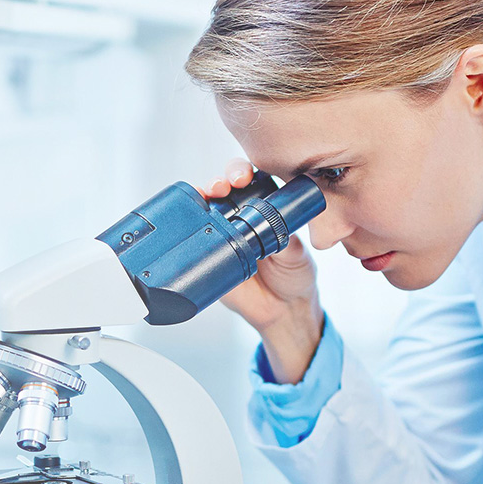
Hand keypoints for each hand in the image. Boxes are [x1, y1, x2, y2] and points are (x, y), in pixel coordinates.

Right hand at [201, 158, 325, 383]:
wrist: (280, 310)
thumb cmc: (294, 276)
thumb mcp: (296, 255)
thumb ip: (287, 241)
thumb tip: (277, 229)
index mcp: (263, 210)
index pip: (250, 182)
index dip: (242, 173)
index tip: (243, 177)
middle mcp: (239, 217)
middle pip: (223, 188)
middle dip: (221, 180)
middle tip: (225, 186)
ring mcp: (220, 234)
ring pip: (205, 208)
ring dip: (202, 196)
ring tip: (207, 195)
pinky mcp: (207, 255)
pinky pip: (193, 239)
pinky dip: (186, 227)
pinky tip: (186, 220)